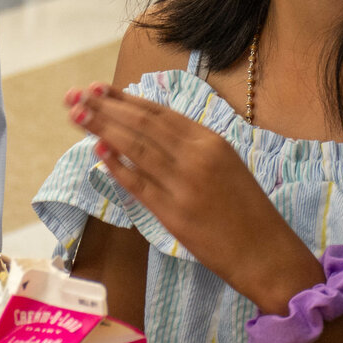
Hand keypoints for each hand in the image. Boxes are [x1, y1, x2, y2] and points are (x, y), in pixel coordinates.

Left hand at [66, 82, 311, 301]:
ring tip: (77, 115)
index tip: (97, 88)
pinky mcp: (174, 214)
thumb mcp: (225, 164)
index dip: (124, 99)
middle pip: (142, 124)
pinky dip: (116, 166)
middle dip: (105, 108)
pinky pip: (138, 184)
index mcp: (210, 140)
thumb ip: (191, 146)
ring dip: (103, 129)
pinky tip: (97, 152)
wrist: (267, 253)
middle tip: (75, 96)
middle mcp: (196, 156)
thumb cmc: (247, 210)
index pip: (158, 113)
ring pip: (135, 148)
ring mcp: (184, 184)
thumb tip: (149, 130)